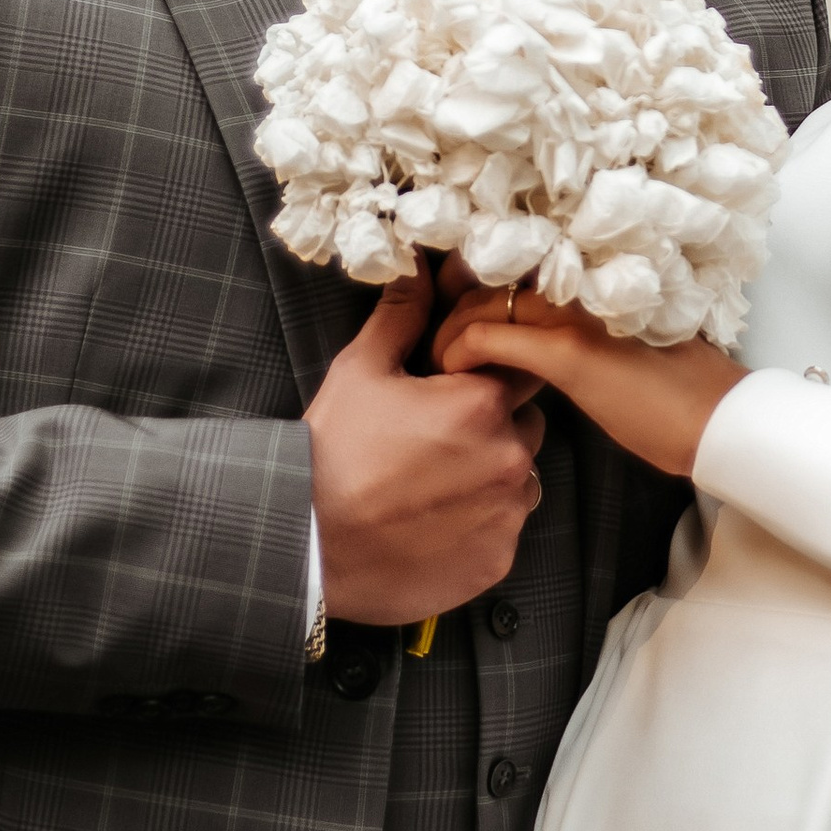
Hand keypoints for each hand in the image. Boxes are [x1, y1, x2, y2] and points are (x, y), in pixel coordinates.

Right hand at [307, 266, 546, 627]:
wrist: (306, 542)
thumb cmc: (331, 452)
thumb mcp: (361, 369)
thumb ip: (403, 315)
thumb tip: (421, 269)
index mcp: (482, 402)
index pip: (518, 368)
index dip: (484, 376)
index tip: (450, 392)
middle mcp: (509, 456)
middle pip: (524, 424)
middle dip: (490, 426)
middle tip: (433, 442)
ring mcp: (507, 514)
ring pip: (519, 478)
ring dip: (490, 476)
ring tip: (431, 486)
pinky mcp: (498, 560)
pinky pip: (504, 529)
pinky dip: (479, 525)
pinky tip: (432, 524)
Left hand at [433, 286, 743, 481]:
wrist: (717, 418)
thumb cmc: (679, 394)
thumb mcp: (627, 346)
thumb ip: (588, 330)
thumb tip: (551, 341)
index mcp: (593, 282)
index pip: (517, 264)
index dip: (478, 282)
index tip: (456, 308)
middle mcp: (580, 286)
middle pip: (492, 279)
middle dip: (452, 306)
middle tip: (434, 340)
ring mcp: (572, 315)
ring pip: (484, 303)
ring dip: (449, 330)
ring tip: (437, 360)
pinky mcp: (568, 352)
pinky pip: (490, 339)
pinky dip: (460, 350)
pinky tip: (450, 369)